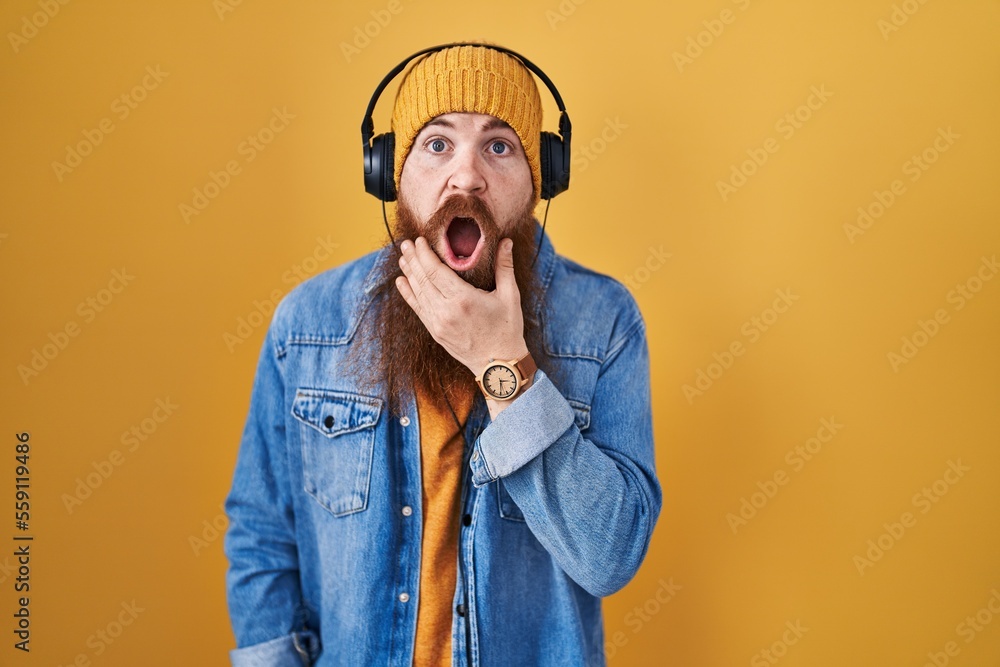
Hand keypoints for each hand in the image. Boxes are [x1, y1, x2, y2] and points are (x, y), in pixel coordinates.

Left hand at [394, 236, 527, 375]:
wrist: (498, 365)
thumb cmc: (507, 329)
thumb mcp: (510, 296)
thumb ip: (505, 267)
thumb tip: (505, 241)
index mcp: (463, 299)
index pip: (436, 271)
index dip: (425, 254)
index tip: (419, 241)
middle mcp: (446, 311)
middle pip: (423, 279)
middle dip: (413, 260)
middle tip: (405, 244)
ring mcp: (438, 323)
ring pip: (418, 293)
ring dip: (409, 274)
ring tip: (403, 258)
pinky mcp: (435, 332)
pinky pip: (417, 309)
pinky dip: (408, 294)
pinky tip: (401, 281)